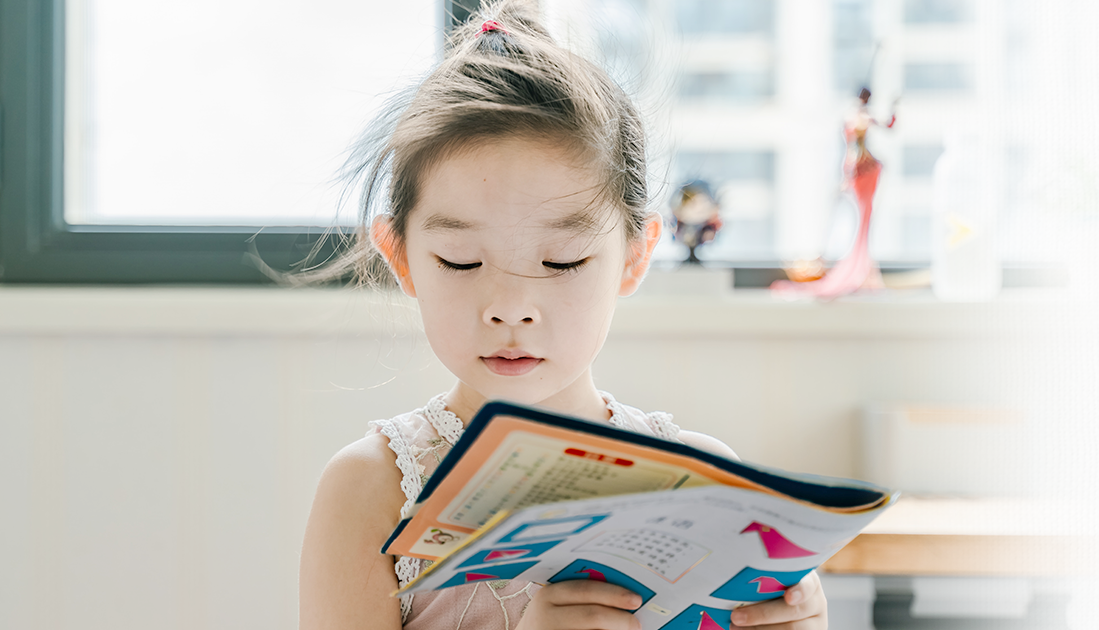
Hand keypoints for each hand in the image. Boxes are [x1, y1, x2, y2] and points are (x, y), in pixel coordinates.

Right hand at [516, 580, 641, 629]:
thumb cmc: (548, 622)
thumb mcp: (556, 605)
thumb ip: (581, 598)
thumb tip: (624, 598)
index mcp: (548, 595)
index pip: (586, 590)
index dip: (614, 594)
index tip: (636, 600)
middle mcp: (546, 617)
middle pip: (592, 615)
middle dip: (620, 619)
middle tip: (636, 624)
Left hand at [729, 571, 826, 628]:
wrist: (776, 609)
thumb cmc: (770, 588)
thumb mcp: (772, 580)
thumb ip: (765, 579)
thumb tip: (735, 579)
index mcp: (809, 582)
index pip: (808, 584)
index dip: (800, 591)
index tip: (788, 597)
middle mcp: (816, 603)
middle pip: (793, 611)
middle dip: (762, 615)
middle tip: (736, 616)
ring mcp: (814, 625)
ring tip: (734, 628)